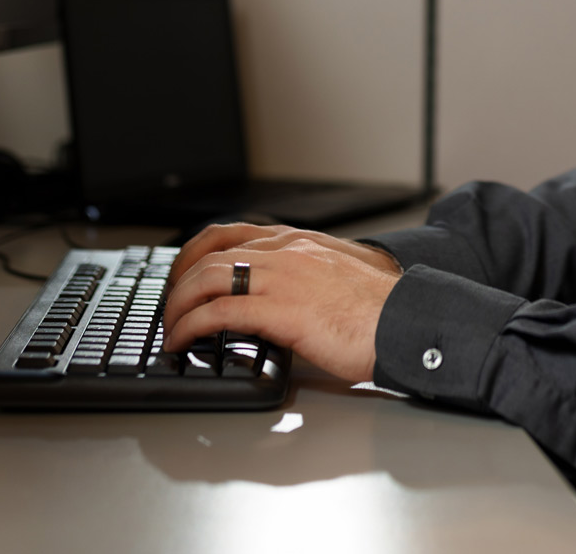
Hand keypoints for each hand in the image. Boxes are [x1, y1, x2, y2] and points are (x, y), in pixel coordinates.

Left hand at [162, 224, 402, 381]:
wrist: (407, 322)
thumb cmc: (381, 310)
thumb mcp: (339, 276)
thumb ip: (308, 276)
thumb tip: (287, 296)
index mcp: (300, 242)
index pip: (232, 233)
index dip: (196, 252)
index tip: (181, 273)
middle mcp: (287, 252)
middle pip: (210, 254)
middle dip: (178, 282)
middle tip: (168, 308)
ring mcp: (283, 278)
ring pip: (208, 278)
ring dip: (178, 305)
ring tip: (169, 328)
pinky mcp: (282, 310)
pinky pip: (220, 312)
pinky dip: (191, 326)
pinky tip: (182, 342)